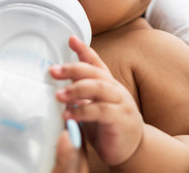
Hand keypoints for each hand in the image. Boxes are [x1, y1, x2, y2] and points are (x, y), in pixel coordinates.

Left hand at [49, 36, 143, 166]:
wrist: (135, 150)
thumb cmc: (110, 127)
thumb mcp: (94, 107)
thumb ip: (82, 95)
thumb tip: (61, 84)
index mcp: (108, 85)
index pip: (96, 63)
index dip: (84, 50)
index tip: (70, 39)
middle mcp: (116, 90)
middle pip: (94, 72)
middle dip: (72, 69)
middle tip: (53, 71)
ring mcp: (120, 103)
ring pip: (98, 88)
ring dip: (76, 90)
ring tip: (58, 95)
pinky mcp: (120, 119)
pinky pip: (100, 111)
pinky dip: (82, 111)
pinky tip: (68, 115)